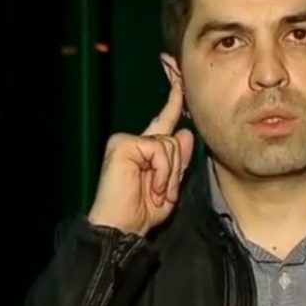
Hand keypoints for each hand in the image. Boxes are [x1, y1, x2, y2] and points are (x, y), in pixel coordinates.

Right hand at [87, 80, 193, 235]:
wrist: (121, 228)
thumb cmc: (142, 212)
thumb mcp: (170, 186)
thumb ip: (178, 160)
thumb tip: (185, 132)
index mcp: (146, 148)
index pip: (165, 119)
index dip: (174, 98)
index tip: (180, 77)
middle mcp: (135, 140)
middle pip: (174, 139)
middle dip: (177, 168)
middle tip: (164, 193)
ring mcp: (126, 140)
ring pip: (169, 144)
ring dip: (169, 174)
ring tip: (157, 192)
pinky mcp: (123, 144)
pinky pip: (159, 149)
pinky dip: (162, 172)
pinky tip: (151, 186)